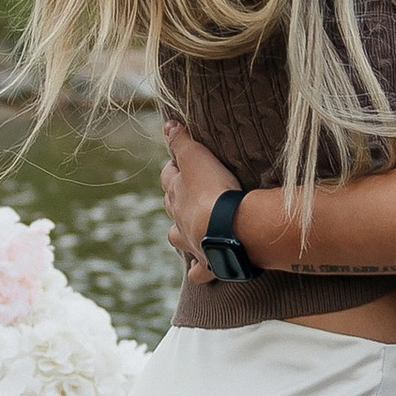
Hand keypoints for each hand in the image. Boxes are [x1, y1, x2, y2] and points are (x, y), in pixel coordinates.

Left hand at [161, 121, 242, 272]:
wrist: (229, 229)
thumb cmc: (213, 190)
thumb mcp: (196, 157)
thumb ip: (181, 141)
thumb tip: (167, 125)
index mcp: (176, 194)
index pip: (168, 178)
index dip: (173, 169)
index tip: (179, 163)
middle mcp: (179, 219)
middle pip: (171, 208)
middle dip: (175, 201)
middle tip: (187, 194)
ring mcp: (192, 242)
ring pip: (179, 238)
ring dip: (182, 234)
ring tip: (190, 231)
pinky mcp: (209, 262)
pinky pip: (200, 270)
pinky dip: (200, 270)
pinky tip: (201, 269)